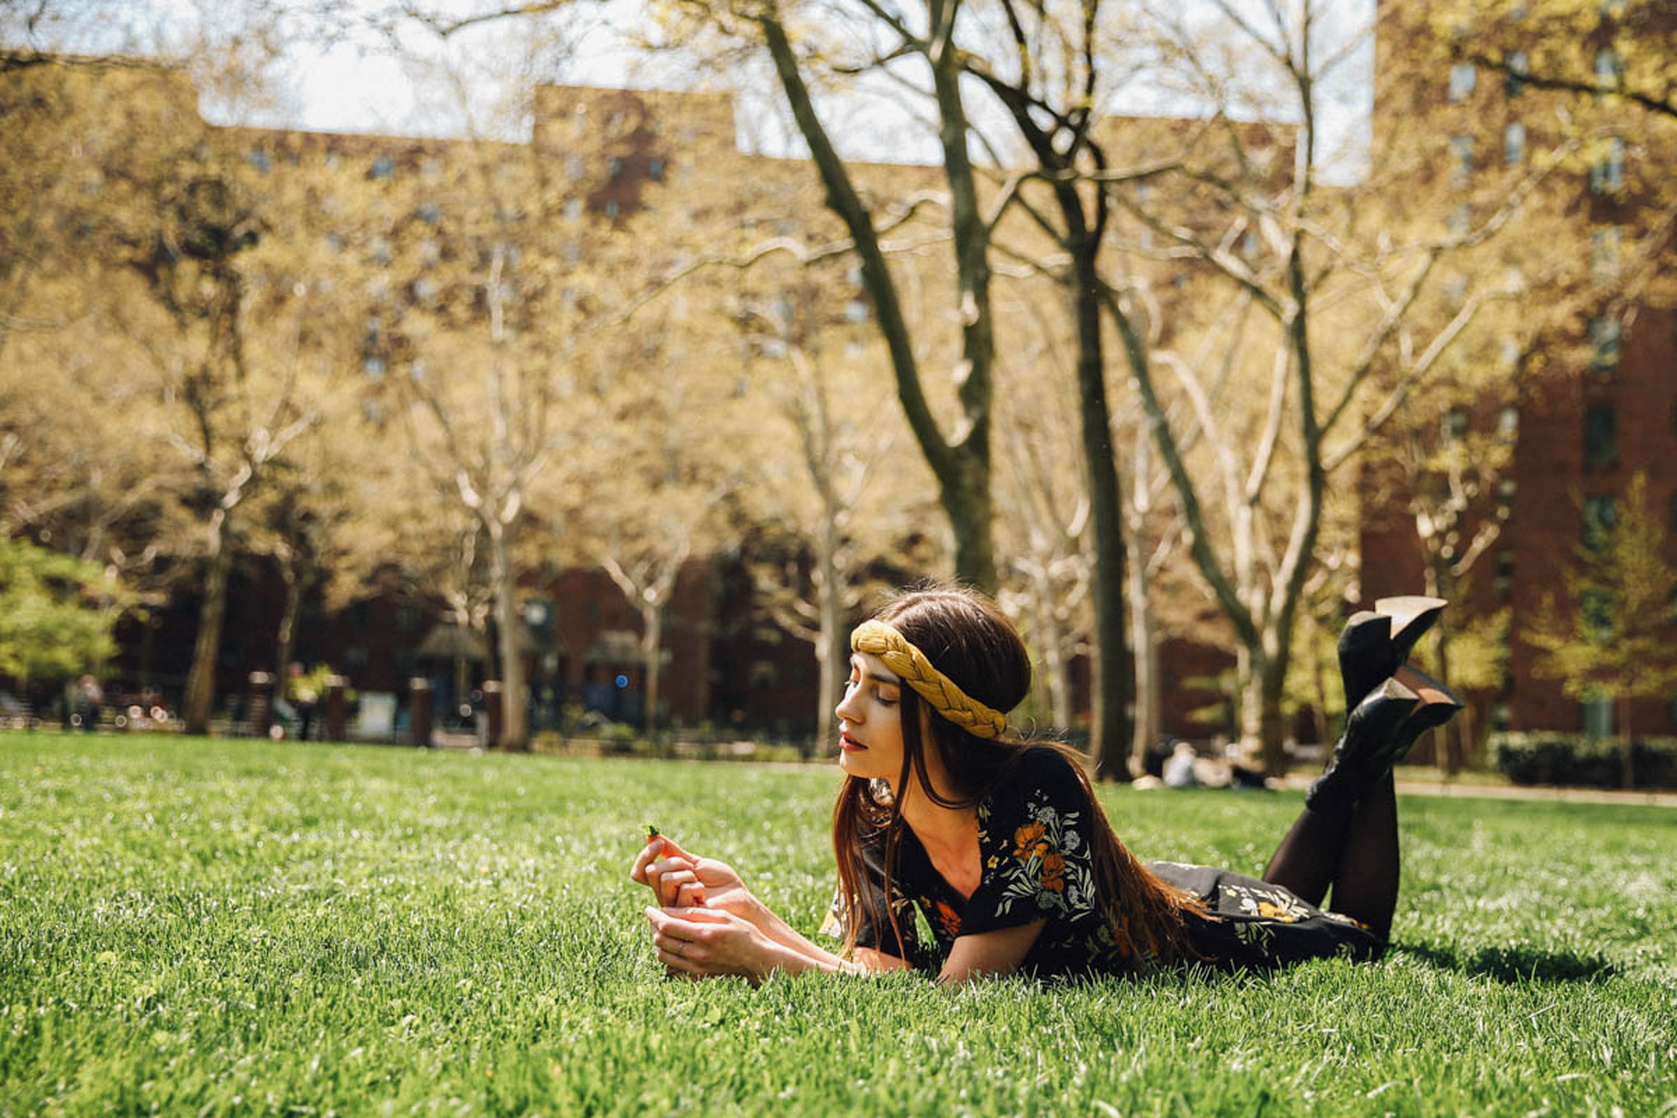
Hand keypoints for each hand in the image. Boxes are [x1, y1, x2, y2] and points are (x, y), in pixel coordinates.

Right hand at [630, 835, 758, 922]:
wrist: (738, 898)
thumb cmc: (720, 882)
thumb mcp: (695, 862)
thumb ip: (673, 852)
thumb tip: (651, 834)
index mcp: (664, 883)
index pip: (640, 871)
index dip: (645, 856)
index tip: (658, 843)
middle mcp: (664, 896)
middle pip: (651, 872)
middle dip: (675, 862)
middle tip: (692, 868)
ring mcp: (672, 908)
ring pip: (666, 879)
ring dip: (687, 874)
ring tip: (699, 882)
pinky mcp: (683, 916)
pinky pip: (683, 889)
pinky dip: (697, 886)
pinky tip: (704, 894)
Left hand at [645, 905, 778, 983]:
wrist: (758, 960)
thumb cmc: (744, 933)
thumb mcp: (722, 916)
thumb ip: (694, 913)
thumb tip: (666, 910)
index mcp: (703, 935)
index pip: (667, 925)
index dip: (653, 916)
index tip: (648, 909)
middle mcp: (697, 954)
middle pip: (661, 941)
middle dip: (654, 928)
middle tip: (655, 918)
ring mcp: (696, 969)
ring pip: (663, 956)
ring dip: (658, 943)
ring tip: (663, 932)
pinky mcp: (698, 978)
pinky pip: (672, 969)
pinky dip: (668, 958)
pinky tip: (673, 948)